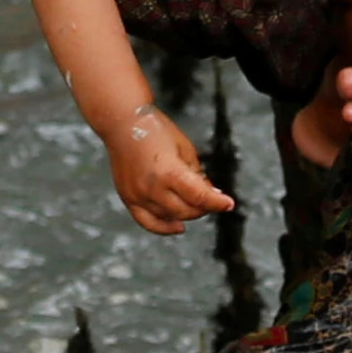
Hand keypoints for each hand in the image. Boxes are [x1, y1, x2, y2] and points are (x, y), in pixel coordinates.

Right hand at [99, 101, 237, 234]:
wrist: (123, 124)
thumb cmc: (156, 131)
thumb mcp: (185, 148)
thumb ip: (197, 174)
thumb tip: (209, 194)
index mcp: (169, 171)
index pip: (199, 196)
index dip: (217, 202)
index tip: (228, 204)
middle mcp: (152, 188)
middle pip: (186, 211)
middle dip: (203, 208)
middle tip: (210, 200)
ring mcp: (138, 195)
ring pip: (169, 217)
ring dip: (186, 214)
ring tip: (194, 204)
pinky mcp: (128, 198)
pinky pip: (147, 222)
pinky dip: (164, 227)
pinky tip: (178, 227)